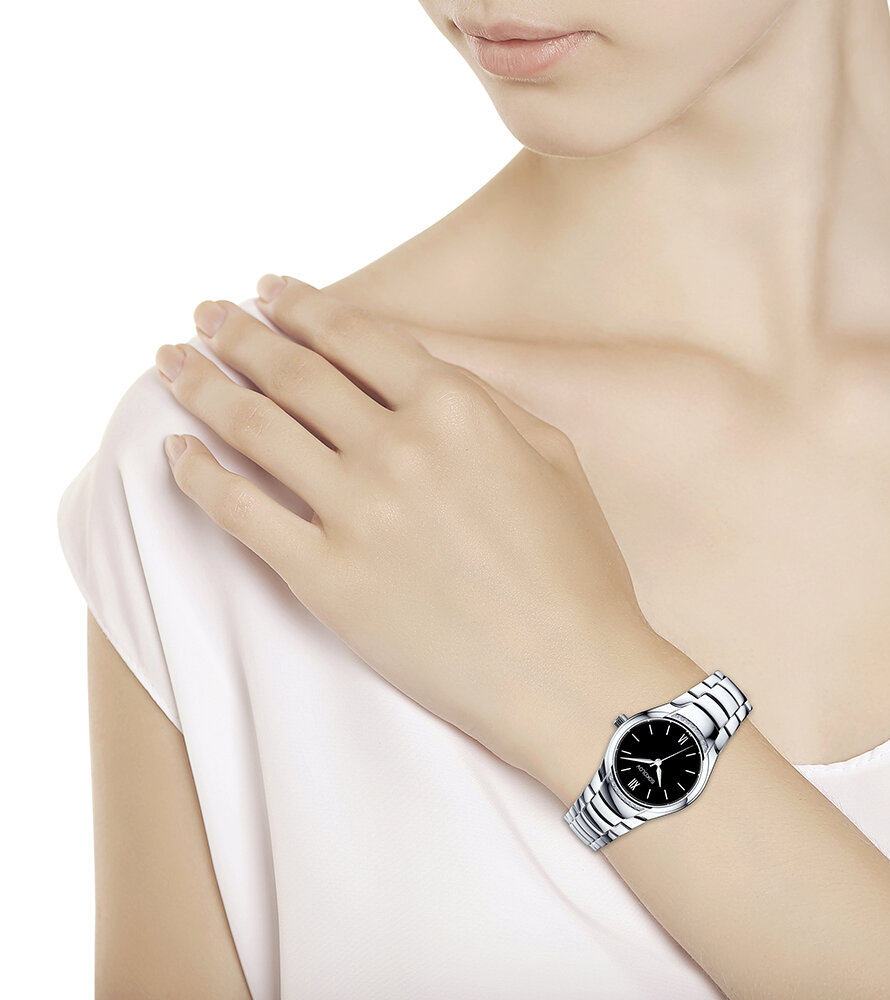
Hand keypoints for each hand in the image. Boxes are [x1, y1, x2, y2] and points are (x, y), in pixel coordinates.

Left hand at [154, 275, 668, 778]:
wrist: (569, 675)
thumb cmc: (574, 568)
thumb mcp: (552, 456)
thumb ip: (484, 399)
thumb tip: (415, 362)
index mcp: (456, 409)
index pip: (355, 336)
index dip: (301, 305)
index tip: (268, 290)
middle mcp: (398, 448)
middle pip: (293, 373)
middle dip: (238, 333)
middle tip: (204, 314)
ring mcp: (356, 513)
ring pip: (253, 429)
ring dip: (202, 386)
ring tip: (171, 363)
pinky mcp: (326, 580)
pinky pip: (240, 513)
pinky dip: (196, 475)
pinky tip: (173, 451)